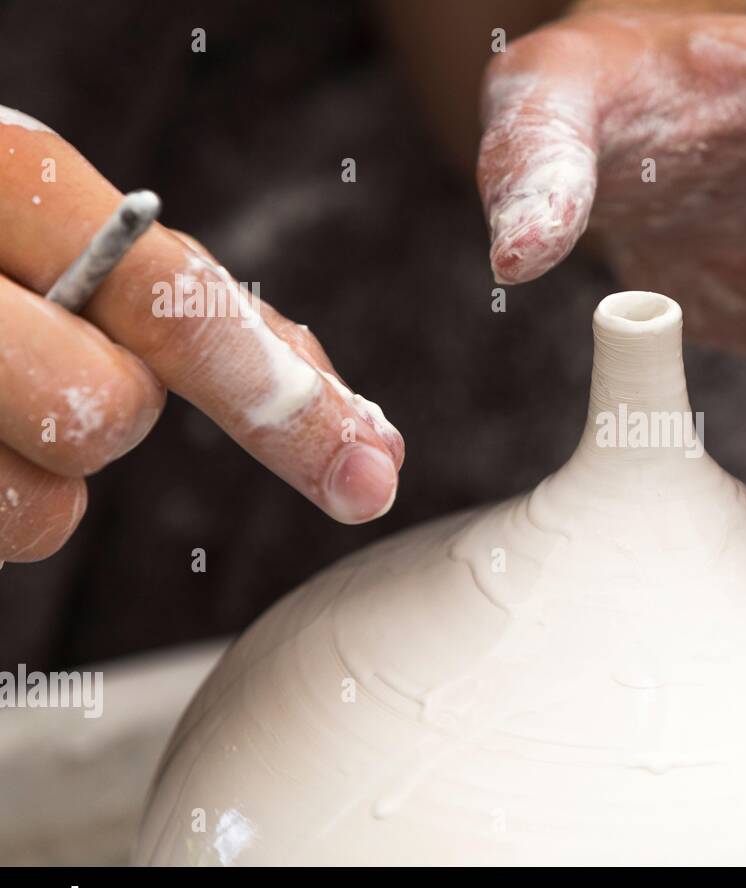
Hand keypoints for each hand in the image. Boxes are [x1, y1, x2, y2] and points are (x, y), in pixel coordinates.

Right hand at [0, 108, 402, 563]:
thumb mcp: (77, 243)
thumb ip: (213, 318)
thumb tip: (369, 436)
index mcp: (1, 178)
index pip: (169, 300)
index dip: (278, 398)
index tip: (369, 472)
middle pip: (106, 413)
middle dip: (109, 410)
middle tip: (50, 361)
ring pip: (42, 511)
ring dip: (42, 477)